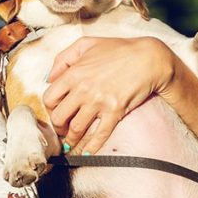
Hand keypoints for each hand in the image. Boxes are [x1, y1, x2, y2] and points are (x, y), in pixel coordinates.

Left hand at [43, 36, 174, 154]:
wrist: (148, 58)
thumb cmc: (118, 49)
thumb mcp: (86, 44)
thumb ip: (63, 58)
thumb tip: (50, 78)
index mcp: (74, 73)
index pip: (49, 98)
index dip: (50, 108)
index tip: (56, 111)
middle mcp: (83, 89)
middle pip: (59, 117)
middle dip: (58, 127)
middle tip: (62, 129)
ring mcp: (99, 102)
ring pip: (76, 129)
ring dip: (71, 140)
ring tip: (71, 144)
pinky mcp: (115, 112)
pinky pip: (99, 135)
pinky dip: (91, 147)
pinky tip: (86, 153)